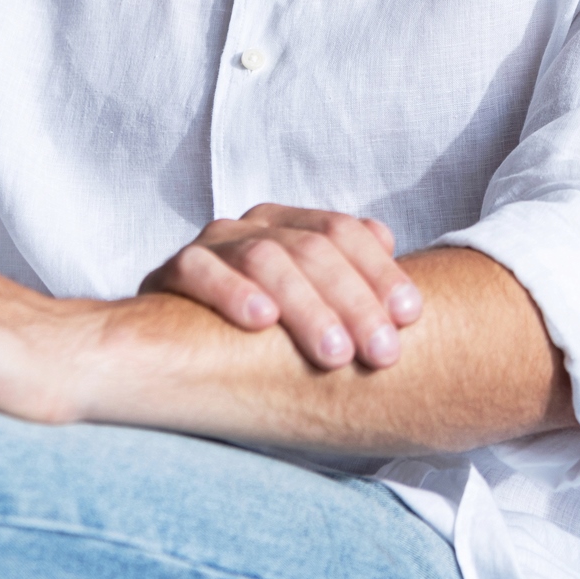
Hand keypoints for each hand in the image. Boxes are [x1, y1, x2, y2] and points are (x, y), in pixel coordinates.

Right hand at [140, 205, 421, 369]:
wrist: (168, 344)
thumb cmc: (261, 329)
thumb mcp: (312, 305)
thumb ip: (350, 278)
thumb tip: (386, 240)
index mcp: (293, 224)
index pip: (345, 232)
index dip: (380, 271)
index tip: (411, 316)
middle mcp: (254, 226)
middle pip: (313, 249)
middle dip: (355, 303)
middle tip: (383, 353)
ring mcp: (212, 244)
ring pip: (265, 259)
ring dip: (306, 307)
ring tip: (335, 354)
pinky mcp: (170, 271)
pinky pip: (200, 271)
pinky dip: (232, 293)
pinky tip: (262, 321)